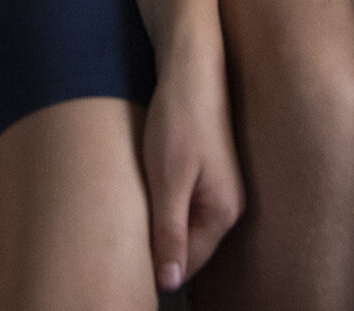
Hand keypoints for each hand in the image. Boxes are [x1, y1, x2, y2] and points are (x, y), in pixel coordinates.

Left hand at [141, 58, 242, 291]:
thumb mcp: (168, 181)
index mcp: (224, 213)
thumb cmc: (180, 120)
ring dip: (158, 222)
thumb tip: (170, 283)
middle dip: (157, 244)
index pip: (188, 263)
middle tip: (124, 231)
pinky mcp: (208, 174)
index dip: (156, 265)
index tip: (126, 257)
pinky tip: (145, 191)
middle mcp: (228, 206)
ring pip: (183, 225)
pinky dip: (163, 204)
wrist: (190, 69)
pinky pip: (184, 205)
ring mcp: (219, 190)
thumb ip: (170, 234)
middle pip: (187, 246)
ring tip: (134, 207)